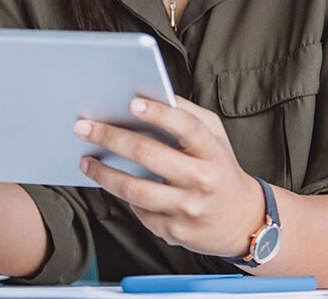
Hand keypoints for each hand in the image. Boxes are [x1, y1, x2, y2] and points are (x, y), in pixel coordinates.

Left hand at [73, 95, 264, 257]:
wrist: (244, 220)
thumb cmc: (220, 166)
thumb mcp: (215, 135)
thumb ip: (188, 113)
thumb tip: (151, 96)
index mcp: (212, 151)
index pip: (185, 127)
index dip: (158, 113)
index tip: (131, 102)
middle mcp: (202, 180)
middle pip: (148, 155)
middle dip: (110, 137)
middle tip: (83, 127)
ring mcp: (188, 209)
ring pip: (135, 190)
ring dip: (103, 174)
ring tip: (85, 161)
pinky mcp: (176, 233)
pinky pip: (140, 211)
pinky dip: (123, 196)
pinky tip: (111, 183)